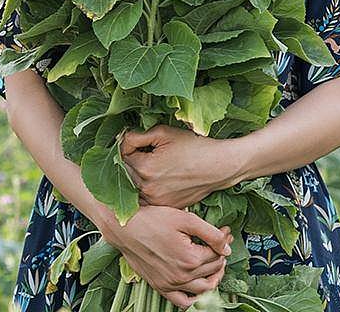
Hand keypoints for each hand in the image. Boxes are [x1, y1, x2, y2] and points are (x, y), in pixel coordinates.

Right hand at [101, 205, 230, 306]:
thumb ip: (210, 234)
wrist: (124, 227)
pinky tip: (197, 285)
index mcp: (190, 259)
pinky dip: (194, 298)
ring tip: (213, 264)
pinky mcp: (160, 286)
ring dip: (213, 277)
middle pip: (212, 270)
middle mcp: (181, 276)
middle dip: (220, 255)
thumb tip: (226, 247)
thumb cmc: (152, 219)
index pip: (218, 254)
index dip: (223, 241)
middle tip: (220, 243)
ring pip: (204, 289)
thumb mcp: (185, 219)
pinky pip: (183, 302)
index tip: (225, 231)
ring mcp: (170, 284)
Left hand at [121, 125, 243, 208]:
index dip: (128, 147)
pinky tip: (160, 179)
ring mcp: (157, 201)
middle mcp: (148, 188)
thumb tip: (120, 139)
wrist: (219, 166)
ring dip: (137, 177)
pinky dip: (149, 189)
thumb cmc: (194, 146)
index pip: (122, 156)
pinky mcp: (166, 207)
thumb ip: (136, 136)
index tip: (138, 142)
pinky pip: (148, 198)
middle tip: (145, 153)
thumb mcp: (163, 133)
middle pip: (126, 174)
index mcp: (145, 168)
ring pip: (135, 188)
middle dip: (131, 162)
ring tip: (154, 166)